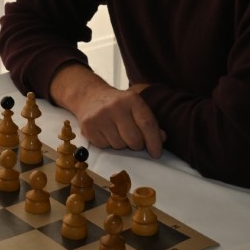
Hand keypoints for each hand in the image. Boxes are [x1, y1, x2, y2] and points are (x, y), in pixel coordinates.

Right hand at [50, 66, 164, 157]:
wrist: (90, 96)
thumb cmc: (118, 105)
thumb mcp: (135, 107)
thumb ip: (149, 122)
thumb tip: (161, 138)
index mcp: (132, 99)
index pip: (147, 124)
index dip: (154, 142)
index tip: (156, 153)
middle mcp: (115, 106)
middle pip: (134, 140)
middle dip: (137, 145)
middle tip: (134, 140)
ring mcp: (100, 116)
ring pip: (119, 145)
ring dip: (121, 144)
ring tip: (117, 132)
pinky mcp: (88, 126)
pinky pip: (104, 146)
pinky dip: (107, 144)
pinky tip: (105, 132)